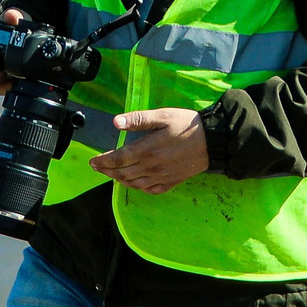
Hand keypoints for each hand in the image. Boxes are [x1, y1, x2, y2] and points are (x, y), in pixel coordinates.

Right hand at [0, 9, 22, 95]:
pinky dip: (9, 89)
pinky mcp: (2, 82)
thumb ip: (11, 16)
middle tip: (5, 75)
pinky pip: (1, 91)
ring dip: (1, 86)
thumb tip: (12, 15)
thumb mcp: (10, 20)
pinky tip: (18, 82)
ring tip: (13, 79)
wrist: (17, 37)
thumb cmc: (7, 27)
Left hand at [91, 108, 208, 192]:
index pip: (117, 159)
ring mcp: (161, 177)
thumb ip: (138, 119)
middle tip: (96, 167)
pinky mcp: (171, 182)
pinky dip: (138, 188)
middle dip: (106, 171)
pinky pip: (150, 190)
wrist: (213, 141)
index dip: (102, 161)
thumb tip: (116, 122)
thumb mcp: (163, 116)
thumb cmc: (187, 125)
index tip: (92, 161)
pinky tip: (134, 183)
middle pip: (122, 173)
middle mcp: (151, 167)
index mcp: (147, 150)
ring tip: (111, 174)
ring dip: (119, 180)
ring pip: (134, 183)